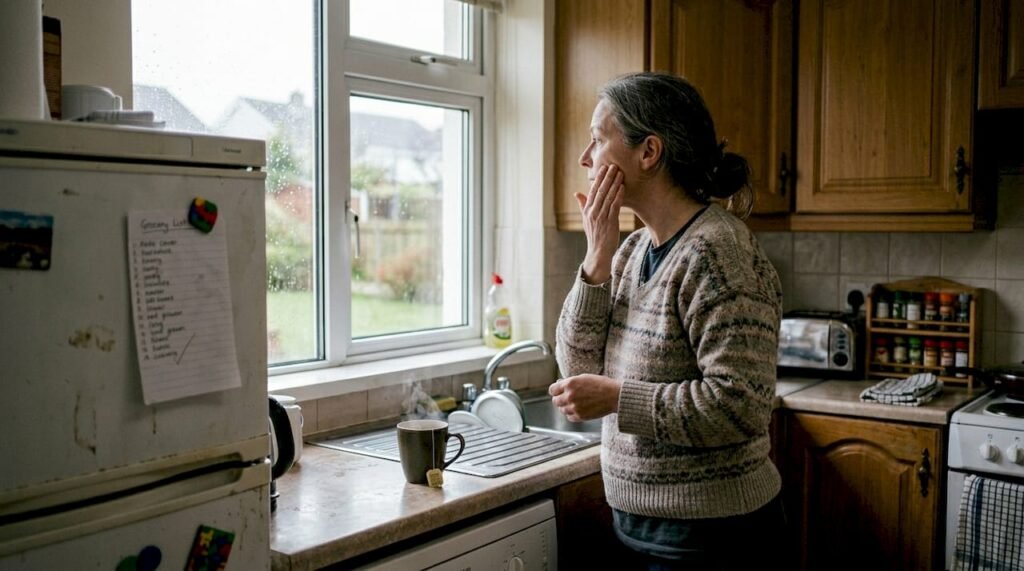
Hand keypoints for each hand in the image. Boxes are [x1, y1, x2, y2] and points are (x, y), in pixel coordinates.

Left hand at [548, 374, 621, 421]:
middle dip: (560, 399)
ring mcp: (574, 407)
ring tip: (575, 404)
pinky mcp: (580, 416)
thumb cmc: (601, 385)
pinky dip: (572, 414)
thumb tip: (560, 384)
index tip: (558, 392)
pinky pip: (569, 417)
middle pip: (555, 401)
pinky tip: (578, 410)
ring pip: (562, 410)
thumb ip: (570, 382)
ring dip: (566, 407)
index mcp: (570, 384)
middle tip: (566, 398)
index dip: (555, 391)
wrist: (614, 396)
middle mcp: (570, 396)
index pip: (552, 390)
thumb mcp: (583, 378)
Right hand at [575, 164, 623, 283]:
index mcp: (587, 210)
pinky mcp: (610, 222)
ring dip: (614, 183)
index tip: (603, 168)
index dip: (599, 178)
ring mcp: (601, 217)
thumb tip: (577, 193)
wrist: (598, 252)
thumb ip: (582, 205)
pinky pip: (614, 206)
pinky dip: (618, 195)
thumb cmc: (594, 235)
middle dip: (607, 177)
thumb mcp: (586, 220)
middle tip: (613, 165)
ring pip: (608, 196)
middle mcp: (593, 212)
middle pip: (601, 191)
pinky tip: (622, 187)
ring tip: (620, 173)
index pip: (593, 191)